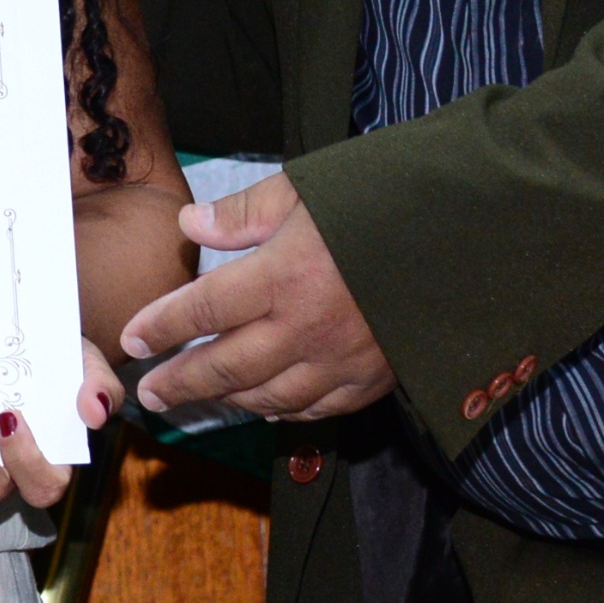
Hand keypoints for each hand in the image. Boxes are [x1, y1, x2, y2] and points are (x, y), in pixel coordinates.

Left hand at [117, 169, 393, 420]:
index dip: (161, 327)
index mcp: (284, 275)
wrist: (472, 236)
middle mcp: (306, 328)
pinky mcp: (374, 379)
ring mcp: (342, 361)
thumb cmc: (387, 201)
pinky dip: (284, 411)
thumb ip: (245, 212)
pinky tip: (266, 406)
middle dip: (181, 383)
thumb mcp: (308, 190)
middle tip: (151, 393)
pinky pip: (317, 409)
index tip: (131, 339)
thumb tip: (191, 225)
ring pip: (268, 397)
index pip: (203, 310)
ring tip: (200, 398)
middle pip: (226, 368)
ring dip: (227, 402)